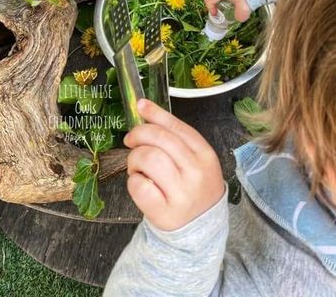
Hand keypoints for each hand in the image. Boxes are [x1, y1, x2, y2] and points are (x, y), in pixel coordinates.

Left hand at [124, 99, 224, 230]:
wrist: (199, 229)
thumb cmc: (191, 187)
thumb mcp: (193, 160)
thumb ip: (173, 136)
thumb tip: (144, 107)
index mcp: (205, 155)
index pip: (176, 127)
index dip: (155, 113)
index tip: (140, 106)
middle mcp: (196, 172)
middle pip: (160, 139)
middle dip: (139, 135)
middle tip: (131, 141)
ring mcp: (181, 194)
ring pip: (148, 158)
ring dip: (134, 159)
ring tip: (136, 167)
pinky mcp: (164, 213)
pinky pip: (139, 186)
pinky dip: (133, 181)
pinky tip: (139, 183)